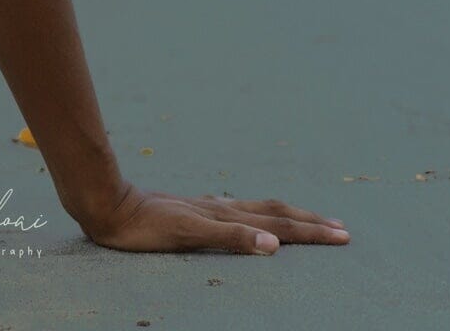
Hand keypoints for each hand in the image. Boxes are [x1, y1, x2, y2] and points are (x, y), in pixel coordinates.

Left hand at [76, 179, 350, 253]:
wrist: (106, 204)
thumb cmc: (144, 225)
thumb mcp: (187, 234)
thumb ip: (230, 237)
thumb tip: (274, 244)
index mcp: (225, 214)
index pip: (278, 223)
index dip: (311, 231)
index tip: (343, 235)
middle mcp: (220, 207)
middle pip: (274, 213)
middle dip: (309, 222)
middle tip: (341, 228)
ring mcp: (206, 207)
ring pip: (256, 209)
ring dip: (286, 216)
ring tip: (306, 219)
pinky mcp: (191, 210)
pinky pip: (235, 211)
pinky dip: (255, 215)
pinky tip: (248, 216)